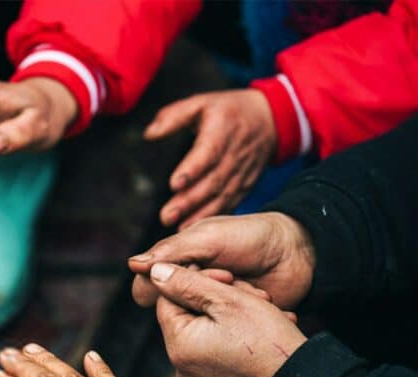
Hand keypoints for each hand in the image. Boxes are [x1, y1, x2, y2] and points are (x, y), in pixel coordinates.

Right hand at [129, 212, 315, 309]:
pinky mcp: (230, 321)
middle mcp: (190, 285)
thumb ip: (172, 251)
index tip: (197, 280)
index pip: (151, 284)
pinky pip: (224, 330)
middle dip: (204, 296)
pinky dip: (242, 320)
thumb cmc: (252, 236)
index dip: (168, 286)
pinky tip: (263, 304)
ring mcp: (210, 305)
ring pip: (200, 321)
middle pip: (174, 305)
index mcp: (178, 262)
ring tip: (253, 290)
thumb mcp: (209, 237)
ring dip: (226, 307)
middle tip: (231, 278)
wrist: (299, 252)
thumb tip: (133, 265)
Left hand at [146, 89, 276, 227]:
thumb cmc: (229, 111)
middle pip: (212, 181)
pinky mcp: (245, 184)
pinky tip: (194, 228)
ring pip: (221, 196)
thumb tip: (149, 133)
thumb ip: (174, 116)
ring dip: (199, 214)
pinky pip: (230, 202)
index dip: (192, 169)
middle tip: (166, 216)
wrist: (270, 119)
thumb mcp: (202, 103)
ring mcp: (242, 172)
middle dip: (189, 201)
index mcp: (222, 130)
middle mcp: (234, 154)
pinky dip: (213, 216)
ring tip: (177, 228)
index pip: (208, 153)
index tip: (174, 184)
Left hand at [149, 262, 307, 376]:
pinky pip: (215, 346)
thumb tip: (154, 272)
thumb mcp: (226, 300)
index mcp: (177, 346)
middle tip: (251, 292)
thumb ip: (186, 283)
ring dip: (231, 311)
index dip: (194, 280)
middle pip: (187, 315)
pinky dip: (234, 332)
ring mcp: (195, 376)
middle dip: (218, 297)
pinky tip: (261, 324)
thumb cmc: (266, 338)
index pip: (169, 300)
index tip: (223, 275)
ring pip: (204, 328)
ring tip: (263, 307)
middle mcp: (179, 367)